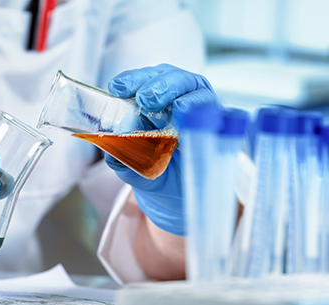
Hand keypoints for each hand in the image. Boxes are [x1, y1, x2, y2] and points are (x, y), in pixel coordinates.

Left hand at [105, 64, 221, 235]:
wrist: (176, 196)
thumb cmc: (151, 170)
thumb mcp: (129, 165)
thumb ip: (119, 154)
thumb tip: (117, 139)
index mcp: (152, 100)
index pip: (144, 78)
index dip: (132, 79)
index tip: (118, 88)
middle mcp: (177, 98)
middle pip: (172, 77)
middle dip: (158, 84)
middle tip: (145, 98)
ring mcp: (199, 111)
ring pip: (196, 89)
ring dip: (183, 95)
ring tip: (175, 106)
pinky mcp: (218, 126)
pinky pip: (216, 113)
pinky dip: (205, 112)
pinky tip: (192, 116)